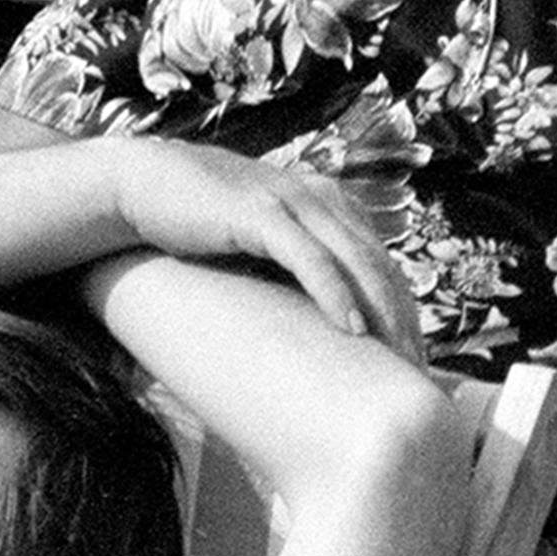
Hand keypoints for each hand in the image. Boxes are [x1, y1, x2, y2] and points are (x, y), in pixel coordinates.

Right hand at [102, 137, 425, 356]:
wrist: (138, 183)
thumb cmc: (195, 221)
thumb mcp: (257, 240)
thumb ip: (289, 264)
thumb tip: (308, 320)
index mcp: (326, 201)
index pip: (381, 261)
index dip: (402, 309)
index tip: (412, 358)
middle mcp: (319, 197)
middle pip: (380, 265)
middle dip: (404, 319)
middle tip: (419, 372)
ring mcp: (292, 202)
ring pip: (357, 262)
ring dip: (384, 314)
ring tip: (400, 360)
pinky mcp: (262, 215)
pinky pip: (311, 259)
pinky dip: (337, 294)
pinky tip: (353, 329)